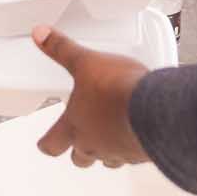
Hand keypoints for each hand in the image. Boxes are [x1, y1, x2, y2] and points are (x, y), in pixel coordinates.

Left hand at [34, 26, 150, 167]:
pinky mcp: (141, 153)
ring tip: (112, 136)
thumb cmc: (119, 90)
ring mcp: (118, 151)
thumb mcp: (86, 62)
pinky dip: (133, 147)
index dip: (47, 143)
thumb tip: (41, 36)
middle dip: (78, 151)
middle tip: (79, 142)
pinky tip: (138, 134)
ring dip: (107, 150)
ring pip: (108, 159)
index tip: (45, 143)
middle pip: (79, 158)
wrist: (155, 108)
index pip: (51, 144)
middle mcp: (94, 144)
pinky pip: (133, 155)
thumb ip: (62, 50)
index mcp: (75, 124)